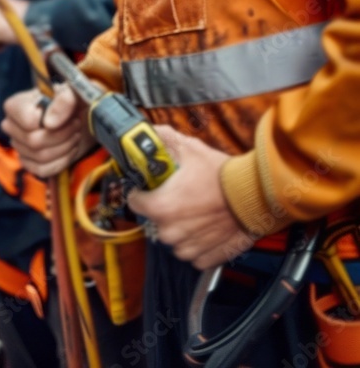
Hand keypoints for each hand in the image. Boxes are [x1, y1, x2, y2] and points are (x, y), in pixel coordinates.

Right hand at [1, 84, 94, 177]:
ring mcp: (18, 146)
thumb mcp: (74, 92)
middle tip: (77, 125)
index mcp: (15, 105)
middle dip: (62, 135)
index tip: (69, 115)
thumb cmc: (73, 99)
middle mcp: (11, 126)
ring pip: (40, 157)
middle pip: (33, 141)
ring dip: (65, 147)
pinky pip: (42, 170)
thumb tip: (49, 123)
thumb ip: (65, 99)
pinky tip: (70, 148)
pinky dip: (62, 161)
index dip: (51, 121)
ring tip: (75, 134)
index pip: (27, 120)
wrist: (79, 115)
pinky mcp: (28, 162)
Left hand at [126, 125, 255, 269]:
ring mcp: (187, 247)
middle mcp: (169, 232)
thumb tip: (148, 131)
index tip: (151, 186)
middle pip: (155, 220)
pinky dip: (197, 242)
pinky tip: (207, 226)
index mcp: (160, 207)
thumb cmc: (221, 175)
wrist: (254, 196)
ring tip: (197, 210)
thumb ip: (163, 139)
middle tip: (182, 194)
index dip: (142, 191)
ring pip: (173, 238)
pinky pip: (192, 253)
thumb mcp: (189, 149)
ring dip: (181, 227)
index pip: (134, 201)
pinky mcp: (204, 258)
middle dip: (164, 208)